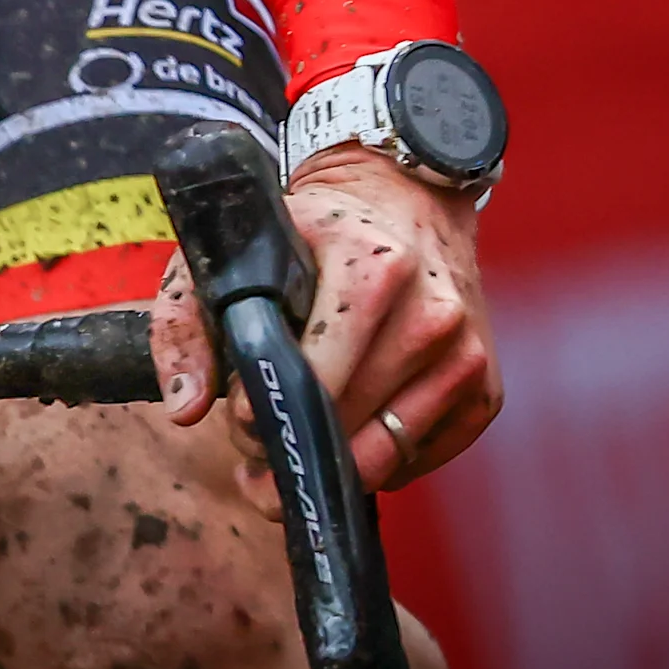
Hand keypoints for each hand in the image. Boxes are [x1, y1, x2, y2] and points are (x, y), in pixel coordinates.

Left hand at [147, 149, 497, 504]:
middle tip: (257, 441)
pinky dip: (376, 460)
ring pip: (385, 452)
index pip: (314, 374)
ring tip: (293, 444)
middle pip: (347, 421)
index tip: (240, 419)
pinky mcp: (484, 390)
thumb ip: (185, 324)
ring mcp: (466, 353)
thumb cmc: (313, 233)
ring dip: (332, 466)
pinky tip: (347, 431)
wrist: (404, 202)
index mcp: (373, 267)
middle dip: (292, 442)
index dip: (266, 412)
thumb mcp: (235, 252)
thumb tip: (185, 409)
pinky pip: (418, 459)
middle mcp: (432, 310)